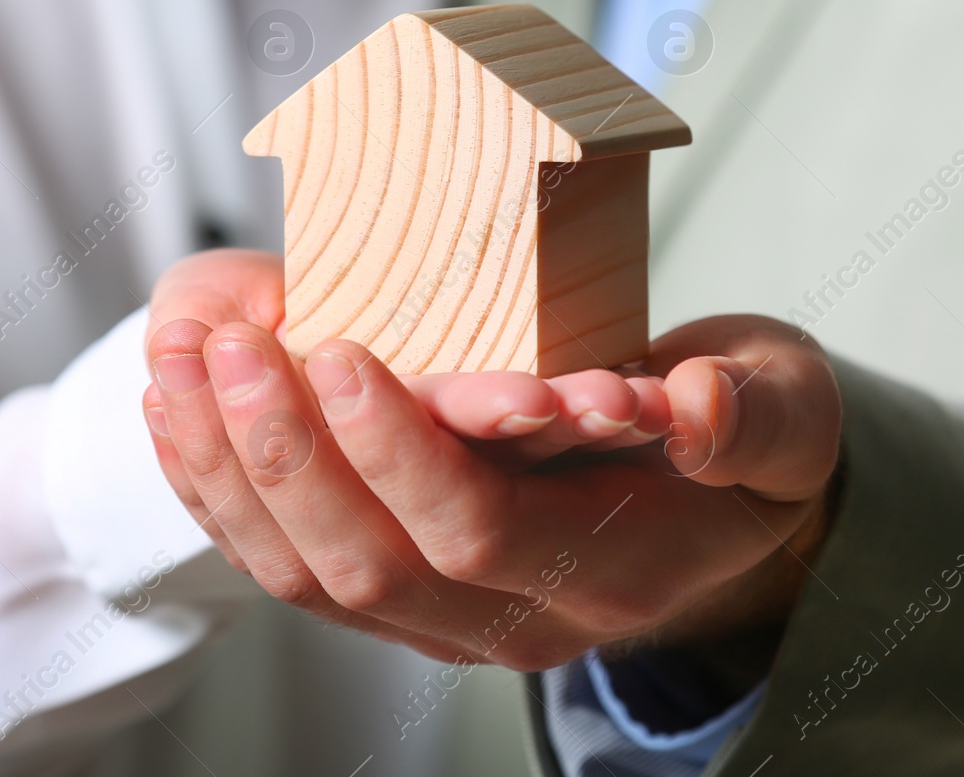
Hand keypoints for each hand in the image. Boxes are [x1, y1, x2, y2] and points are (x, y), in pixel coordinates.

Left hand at [142, 303, 841, 669]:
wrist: (718, 512)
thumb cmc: (747, 439)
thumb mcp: (786, 409)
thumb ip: (754, 415)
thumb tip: (694, 407)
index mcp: (612, 570)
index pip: (481, 534)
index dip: (401, 454)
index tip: (343, 349)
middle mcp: (516, 619)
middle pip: (371, 566)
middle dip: (287, 455)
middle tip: (234, 344)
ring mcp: (448, 617)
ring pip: (311, 576)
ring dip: (230, 473)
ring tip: (177, 365)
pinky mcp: (402, 590)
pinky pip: (290, 563)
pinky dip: (220, 491)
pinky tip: (177, 411)